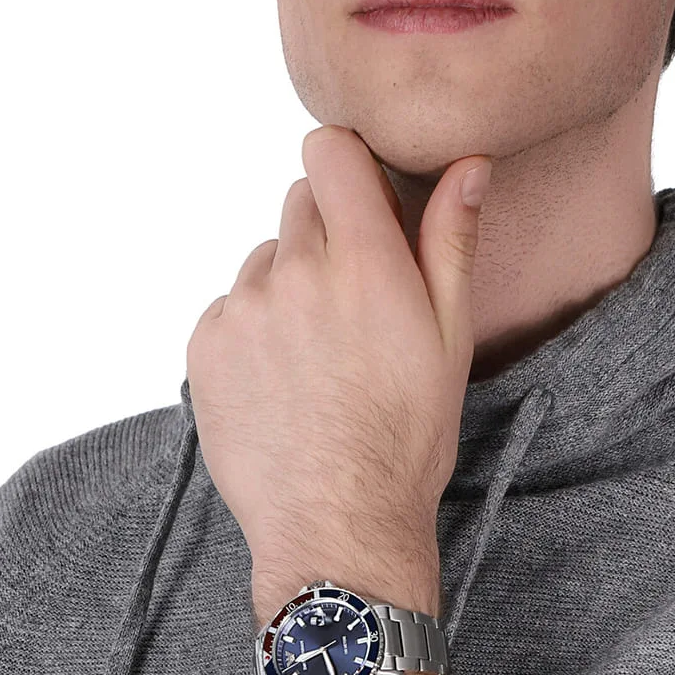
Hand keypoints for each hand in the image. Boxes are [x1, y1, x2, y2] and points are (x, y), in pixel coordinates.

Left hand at [185, 125, 491, 587]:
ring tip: (316, 361)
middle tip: (353, 311)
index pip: (329, 150)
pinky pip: (230, 308)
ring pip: (264, 261)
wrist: (337, 523)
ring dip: (288, 288)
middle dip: (327, 240)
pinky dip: (253, 331)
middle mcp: (294, 272)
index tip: (364, 209)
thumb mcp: (448, 341)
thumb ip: (450, 242)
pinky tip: (282, 383)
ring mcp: (243, 309)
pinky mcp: (207, 346)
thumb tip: (468, 164)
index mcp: (364, 262)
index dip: (348, 171)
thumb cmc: (404, 441)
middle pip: (299, 205)